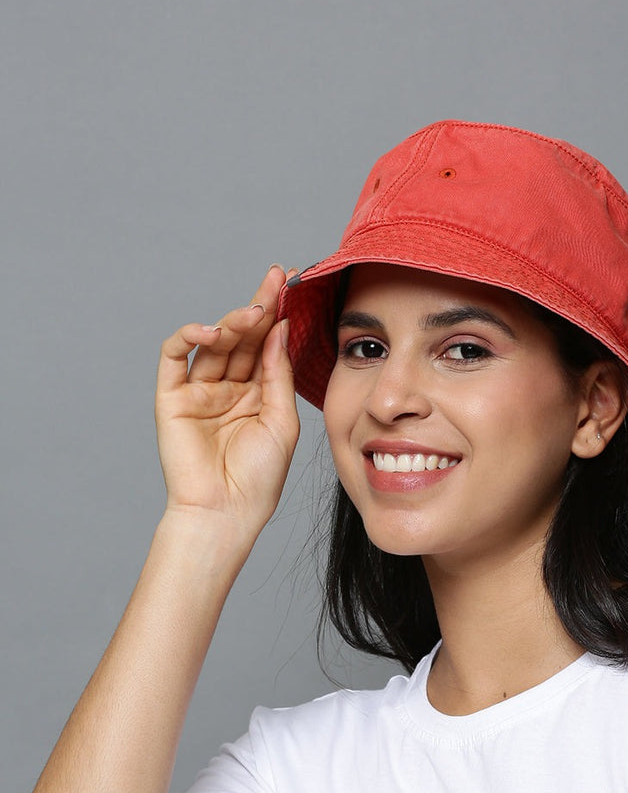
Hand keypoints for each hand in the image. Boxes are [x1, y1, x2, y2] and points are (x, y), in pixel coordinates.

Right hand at [155, 265, 300, 539]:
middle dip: (259, 306)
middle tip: (275, 280)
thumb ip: (278, 373)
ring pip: (213, 344)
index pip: (266, 345)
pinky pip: (174, 358)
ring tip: (253, 312)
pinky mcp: (171, 397)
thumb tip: (279, 328)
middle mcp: (229, 388)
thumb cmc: (260, 476)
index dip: (277, 315)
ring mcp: (200, 391)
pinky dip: (188, 338)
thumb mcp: (282, 419)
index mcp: (258, 393)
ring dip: (232, 322)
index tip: (290, 285)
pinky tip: (209, 331)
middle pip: (243, 338)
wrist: (227, 512)